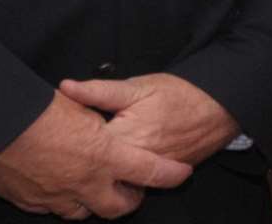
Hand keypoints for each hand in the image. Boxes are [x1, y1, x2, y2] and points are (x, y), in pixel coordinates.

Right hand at [0, 92, 191, 218]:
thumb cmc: (29, 110)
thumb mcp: (73, 105)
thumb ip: (94, 118)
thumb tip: (100, 123)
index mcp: (102, 155)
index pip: (149, 171)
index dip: (169, 174)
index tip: (180, 173)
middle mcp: (85, 183)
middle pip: (120, 206)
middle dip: (130, 199)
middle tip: (131, 186)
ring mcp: (58, 197)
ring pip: (87, 212)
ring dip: (95, 200)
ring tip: (92, 183)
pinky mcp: (34, 203)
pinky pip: (57, 208)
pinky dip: (64, 199)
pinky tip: (58, 182)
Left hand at [57, 73, 240, 165]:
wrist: (218, 110)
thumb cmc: (178, 94)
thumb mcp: (137, 86)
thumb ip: (99, 91)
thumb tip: (66, 87)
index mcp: (125, 137)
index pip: (84, 147)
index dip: (66, 139)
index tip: (53, 133)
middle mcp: (135, 163)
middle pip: (96, 171)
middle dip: (78, 163)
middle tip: (63, 152)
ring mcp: (148, 176)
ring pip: (114, 183)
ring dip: (99, 174)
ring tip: (82, 162)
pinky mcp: (159, 180)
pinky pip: (133, 185)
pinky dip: (120, 177)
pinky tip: (111, 167)